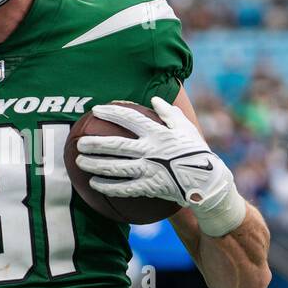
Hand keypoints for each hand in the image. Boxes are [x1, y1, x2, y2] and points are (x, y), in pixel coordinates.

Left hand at [74, 95, 246, 235]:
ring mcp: (149, 170)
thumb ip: (169, 113)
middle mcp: (150, 150)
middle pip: (116, 145)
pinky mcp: (149, 187)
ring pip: (116, 167)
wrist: (207, 181)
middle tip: (79, 142)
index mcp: (158, 133)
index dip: (111, 112)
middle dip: (94, 143)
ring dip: (95, 164)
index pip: (129, 118)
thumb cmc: (196, 151)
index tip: (96, 109)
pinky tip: (94, 184)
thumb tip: (155, 100)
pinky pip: (124, 188)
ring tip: (80, 162)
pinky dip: (107, 186)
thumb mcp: (186, 127)